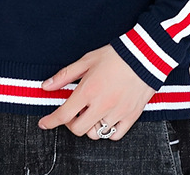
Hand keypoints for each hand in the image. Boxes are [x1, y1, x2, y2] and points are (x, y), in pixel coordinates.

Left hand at [38, 45, 154, 139]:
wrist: (145, 55)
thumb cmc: (116, 56)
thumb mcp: (87, 60)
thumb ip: (65, 75)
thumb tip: (46, 86)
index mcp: (88, 90)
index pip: (64, 114)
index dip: (50, 121)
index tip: (44, 123)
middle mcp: (102, 105)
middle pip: (78, 129)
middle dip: (71, 123)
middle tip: (74, 113)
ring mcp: (117, 113)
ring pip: (96, 134)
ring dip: (90, 126)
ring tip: (92, 113)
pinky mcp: (131, 116)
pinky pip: (115, 135)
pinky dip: (108, 131)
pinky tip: (107, 118)